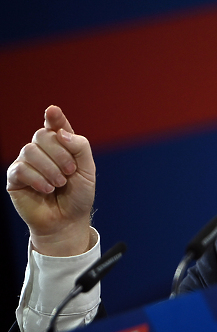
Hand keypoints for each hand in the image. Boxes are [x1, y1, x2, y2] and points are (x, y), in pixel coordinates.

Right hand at [6, 106, 95, 255]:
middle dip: (60, 153)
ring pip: (30, 150)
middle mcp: (41, 151)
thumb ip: (79, 147)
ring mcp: (26, 163)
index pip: (55, 125)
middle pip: (42, 135)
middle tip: (70, 172)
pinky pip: (21, 168)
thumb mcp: (87, 170)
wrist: (68, 220)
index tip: (52, 111)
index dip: (54, 117)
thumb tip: (60, 132)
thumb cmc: (78, 195)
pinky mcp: (15, 178)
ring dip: (50, 168)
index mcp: (60, 145)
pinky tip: (47, 189)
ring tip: (59, 184)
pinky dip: (38, 179)